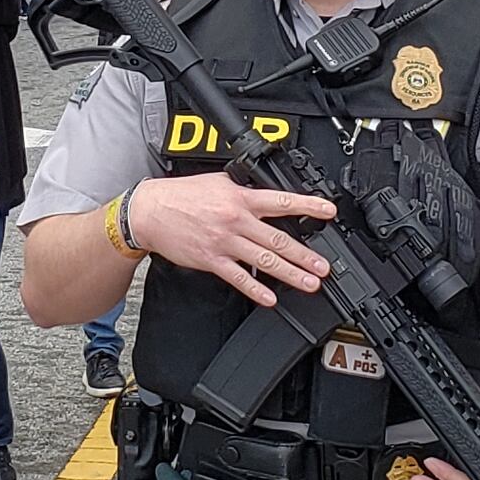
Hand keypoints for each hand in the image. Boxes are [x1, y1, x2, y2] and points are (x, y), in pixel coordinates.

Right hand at [125, 171, 337, 306]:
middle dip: (305, 254)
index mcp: (240, 198)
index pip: (281, 202)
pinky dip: (255, 289)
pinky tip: (270, 298)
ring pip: (263, 261)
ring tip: (310, 283)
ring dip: (290, 274)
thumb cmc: (182, 196)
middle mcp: (236, 221)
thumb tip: (266, 196)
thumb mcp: (218, 182)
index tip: (328, 212)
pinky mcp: (211, 260)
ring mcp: (224, 242)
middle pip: (278, 239)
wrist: (150, 211)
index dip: (308, 206)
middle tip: (324, 266)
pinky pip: (237, 277)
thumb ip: (244, 191)